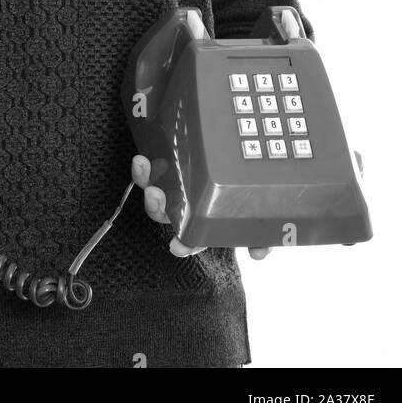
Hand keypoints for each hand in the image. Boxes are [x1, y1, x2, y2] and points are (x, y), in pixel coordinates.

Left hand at [131, 155, 271, 259]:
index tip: (177, 247)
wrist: (243, 149)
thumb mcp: (254, 213)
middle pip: (164, 212)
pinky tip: (142, 158)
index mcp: (204, 222)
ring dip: (144, 179)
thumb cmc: (243, 189)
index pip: (193, 239)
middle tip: (155, 195)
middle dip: (156, 206)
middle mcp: (184, 205)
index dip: (185, 245)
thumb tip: (258, 253)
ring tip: (142, 165)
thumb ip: (260, 236)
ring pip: (152, 188)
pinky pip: (150, 167)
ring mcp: (173, 184)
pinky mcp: (167, 162)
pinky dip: (143, 167)